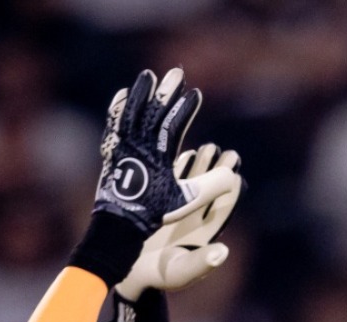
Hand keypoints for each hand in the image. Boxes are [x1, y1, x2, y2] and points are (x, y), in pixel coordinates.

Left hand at [93, 68, 209, 234]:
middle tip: (176, 72)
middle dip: (166, 92)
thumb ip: (213, 187)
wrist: (119, 224)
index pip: (173, 124)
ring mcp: (123, 147)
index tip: (195, 93)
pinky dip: (119, 108)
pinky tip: (123, 95)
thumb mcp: (187, 202)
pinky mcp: (112, 151)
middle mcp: (139, 146)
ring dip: (140, 92)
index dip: (185, 108)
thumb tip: (234, 174)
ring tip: (148, 76)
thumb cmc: (154, 213)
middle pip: (152, 112)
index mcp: (159, 155)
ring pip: (131, 112)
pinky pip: (115, 123)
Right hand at [116, 143, 242, 300]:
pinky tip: (182, 153)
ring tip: (208, 147)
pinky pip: (167, 182)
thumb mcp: (179, 273)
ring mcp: (172, 210)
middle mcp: (189, 220)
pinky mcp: (153, 203)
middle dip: (219, 173)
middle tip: (228, 152)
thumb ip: (201, 263)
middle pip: (209, 192)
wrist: (123, 274)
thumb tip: (224, 252)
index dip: (230, 193)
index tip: (237, 175)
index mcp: (201, 235)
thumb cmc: (155, 277)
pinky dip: (175, 168)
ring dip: (199, 166)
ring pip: (190, 184)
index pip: (220, 210)